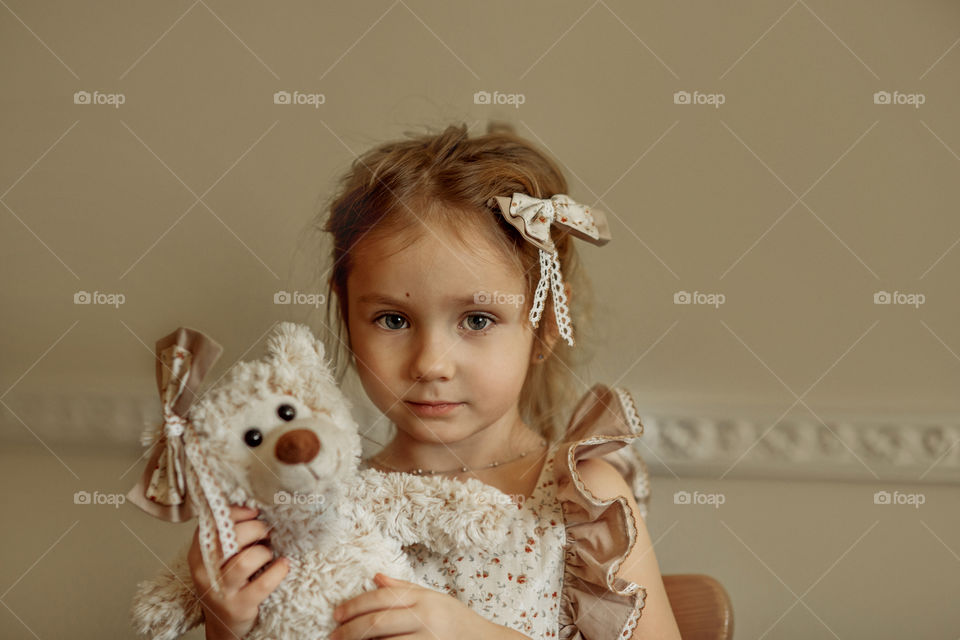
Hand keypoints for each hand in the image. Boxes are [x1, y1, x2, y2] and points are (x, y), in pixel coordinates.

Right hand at [187, 505, 289, 639]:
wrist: (223, 624)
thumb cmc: (225, 582)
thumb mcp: (218, 558)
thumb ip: (227, 534)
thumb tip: (252, 506)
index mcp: (199, 554)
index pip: (214, 523)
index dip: (237, 512)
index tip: (254, 511)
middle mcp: (206, 572)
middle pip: (232, 538)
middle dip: (256, 529)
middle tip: (265, 532)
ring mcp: (222, 591)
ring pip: (246, 560)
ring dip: (264, 551)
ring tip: (268, 553)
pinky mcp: (239, 606)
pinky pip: (263, 583)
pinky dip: (278, 570)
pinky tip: (283, 565)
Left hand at [331, 573, 523, 639]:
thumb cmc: (455, 619)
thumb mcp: (432, 597)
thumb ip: (404, 588)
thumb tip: (375, 577)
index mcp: (423, 599)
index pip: (382, 598)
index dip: (356, 605)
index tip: (337, 613)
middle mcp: (424, 619)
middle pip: (378, 623)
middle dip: (350, 630)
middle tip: (333, 635)